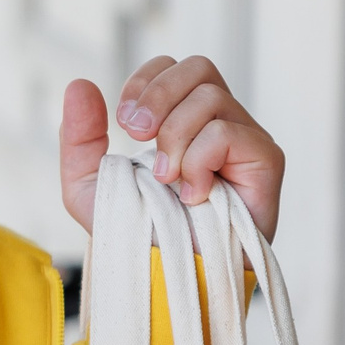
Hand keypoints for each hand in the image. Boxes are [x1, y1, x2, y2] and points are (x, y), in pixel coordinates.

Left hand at [60, 56, 283, 238]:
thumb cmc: (136, 234)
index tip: (122, 122)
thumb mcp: (88, 185)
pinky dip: (198, 160)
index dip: (146, 81)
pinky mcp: (265, 162)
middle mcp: (220, 122)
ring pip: (210, 98)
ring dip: (174, 138)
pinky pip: (228, 132)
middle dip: (157, 96)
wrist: (166, 278)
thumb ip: (79, 137)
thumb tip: (79, 84)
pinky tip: (192, 194)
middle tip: (135, 136)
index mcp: (183, 120)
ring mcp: (246, 141)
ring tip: (165, 179)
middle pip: (198, 68)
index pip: (174, 66)